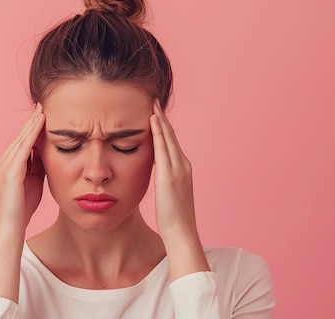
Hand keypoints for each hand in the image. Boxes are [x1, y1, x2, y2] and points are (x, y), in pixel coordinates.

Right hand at [0, 103, 45, 235]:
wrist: (11, 228)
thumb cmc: (23, 209)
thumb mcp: (33, 182)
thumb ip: (36, 167)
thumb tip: (46, 153)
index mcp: (6, 166)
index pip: (20, 142)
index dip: (31, 128)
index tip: (42, 115)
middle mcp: (1, 163)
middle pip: (19, 137)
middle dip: (31, 121)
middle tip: (42, 105)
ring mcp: (3, 167)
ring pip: (21, 140)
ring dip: (33, 124)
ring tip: (43, 110)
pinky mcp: (10, 173)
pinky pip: (23, 148)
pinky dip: (32, 134)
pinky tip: (41, 124)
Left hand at [150, 99, 209, 277]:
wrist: (181, 234)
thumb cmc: (173, 220)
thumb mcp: (169, 196)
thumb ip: (164, 182)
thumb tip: (156, 177)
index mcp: (183, 170)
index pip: (172, 143)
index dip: (164, 127)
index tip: (155, 113)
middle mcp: (183, 165)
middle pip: (171, 136)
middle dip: (162, 118)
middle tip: (153, 100)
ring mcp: (178, 169)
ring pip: (168, 138)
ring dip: (160, 119)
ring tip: (151, 103)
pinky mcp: (169, 176)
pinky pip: (163, 148)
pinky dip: (158, 132)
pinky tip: (152, 120)